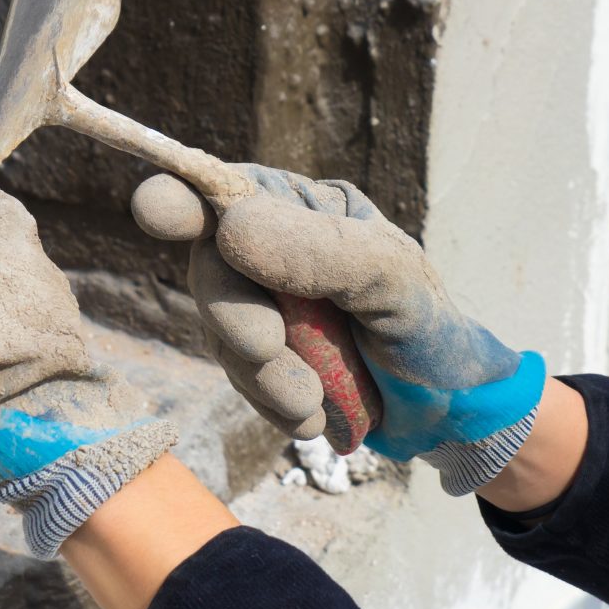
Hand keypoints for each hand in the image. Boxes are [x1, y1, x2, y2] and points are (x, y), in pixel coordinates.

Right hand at [133, 169, 544, 494]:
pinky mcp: (266, 360)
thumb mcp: (393, 283)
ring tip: (316, 403)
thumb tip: (229, 225)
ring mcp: (267, 305)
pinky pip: (240, 378)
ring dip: (264, 377)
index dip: (183, 198)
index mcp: (309, 210)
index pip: (231, 191)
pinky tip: (316, 418)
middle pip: (213, 271)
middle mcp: (277, 248)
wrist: (452, 412)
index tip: (155, 210)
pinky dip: (272, 404)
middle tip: (273, 357)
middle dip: (237, 322)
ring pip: (222, 333)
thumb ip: (320, 252)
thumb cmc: (430, 330)